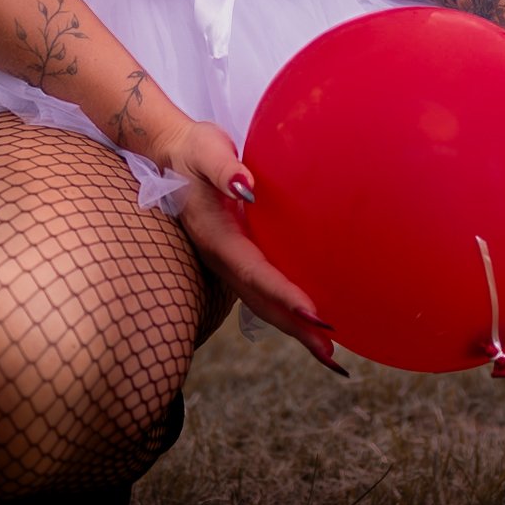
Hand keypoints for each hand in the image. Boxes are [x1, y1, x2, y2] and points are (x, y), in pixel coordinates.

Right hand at [156, 116, 339, 368]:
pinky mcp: (238, 260)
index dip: (283, 293)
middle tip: (331, 355)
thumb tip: (247, 186)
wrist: (173, 157)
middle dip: (295, 328)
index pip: (253, 271)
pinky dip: (287, 312)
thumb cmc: (195, 150)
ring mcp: (229, 263)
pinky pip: (263, 292)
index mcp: (215, 236)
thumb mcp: (206, 150)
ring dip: (294, 329)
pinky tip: (312, 323)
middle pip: (261, 301)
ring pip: (262, 304)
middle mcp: (221, 258)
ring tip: (329, 354)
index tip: (314, 313)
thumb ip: (224, 167)